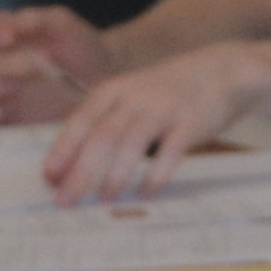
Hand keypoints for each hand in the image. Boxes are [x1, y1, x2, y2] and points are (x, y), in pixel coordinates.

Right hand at [0, 6, 111, 121]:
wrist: (104, 77)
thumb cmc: (80, 46)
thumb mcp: (62, 23)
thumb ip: (34, 18)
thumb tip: (6, 22)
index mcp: (0, 39)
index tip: (10, 36)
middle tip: (31, 64)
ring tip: (15, 87)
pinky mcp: (7, 120)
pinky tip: (14, 110)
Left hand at [40, 46, 261, 198]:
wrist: (222, 71)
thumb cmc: (167, 91)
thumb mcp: (131, 95)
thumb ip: (105, 121)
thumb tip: (71, 163)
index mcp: (115, 90)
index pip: (81, 120)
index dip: (63, 149)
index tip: (48, 177)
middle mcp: (136, 97)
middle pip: (102, 135)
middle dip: (81, 170)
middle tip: (66, 199)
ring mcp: (164, 108)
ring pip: (132, 143)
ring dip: (115, 174)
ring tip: (104, 199)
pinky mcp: (191, 123)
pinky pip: (170, 151)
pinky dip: (156, 174)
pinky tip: (146, 192)